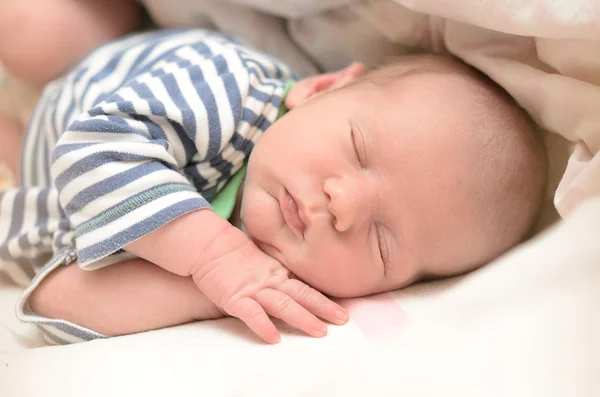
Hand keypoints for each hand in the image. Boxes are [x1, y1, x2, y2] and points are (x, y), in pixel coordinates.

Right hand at [191, 231, 348, 343]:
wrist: (209, 246)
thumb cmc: (234, 258)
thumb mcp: (262, 265)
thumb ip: (279, 276)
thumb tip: (298, 290)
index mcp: (278, 275)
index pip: (305, 288)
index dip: (324, 299)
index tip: (343, 311)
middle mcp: (270, 282)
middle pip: (302, 295)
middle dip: (324, 308)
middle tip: (343, 319)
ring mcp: (253, 290)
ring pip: (283, 305)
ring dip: (303, 318)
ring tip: (320, 331)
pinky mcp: (235, 298)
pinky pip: (251, 314)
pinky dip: (263, 326)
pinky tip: (275, 338)